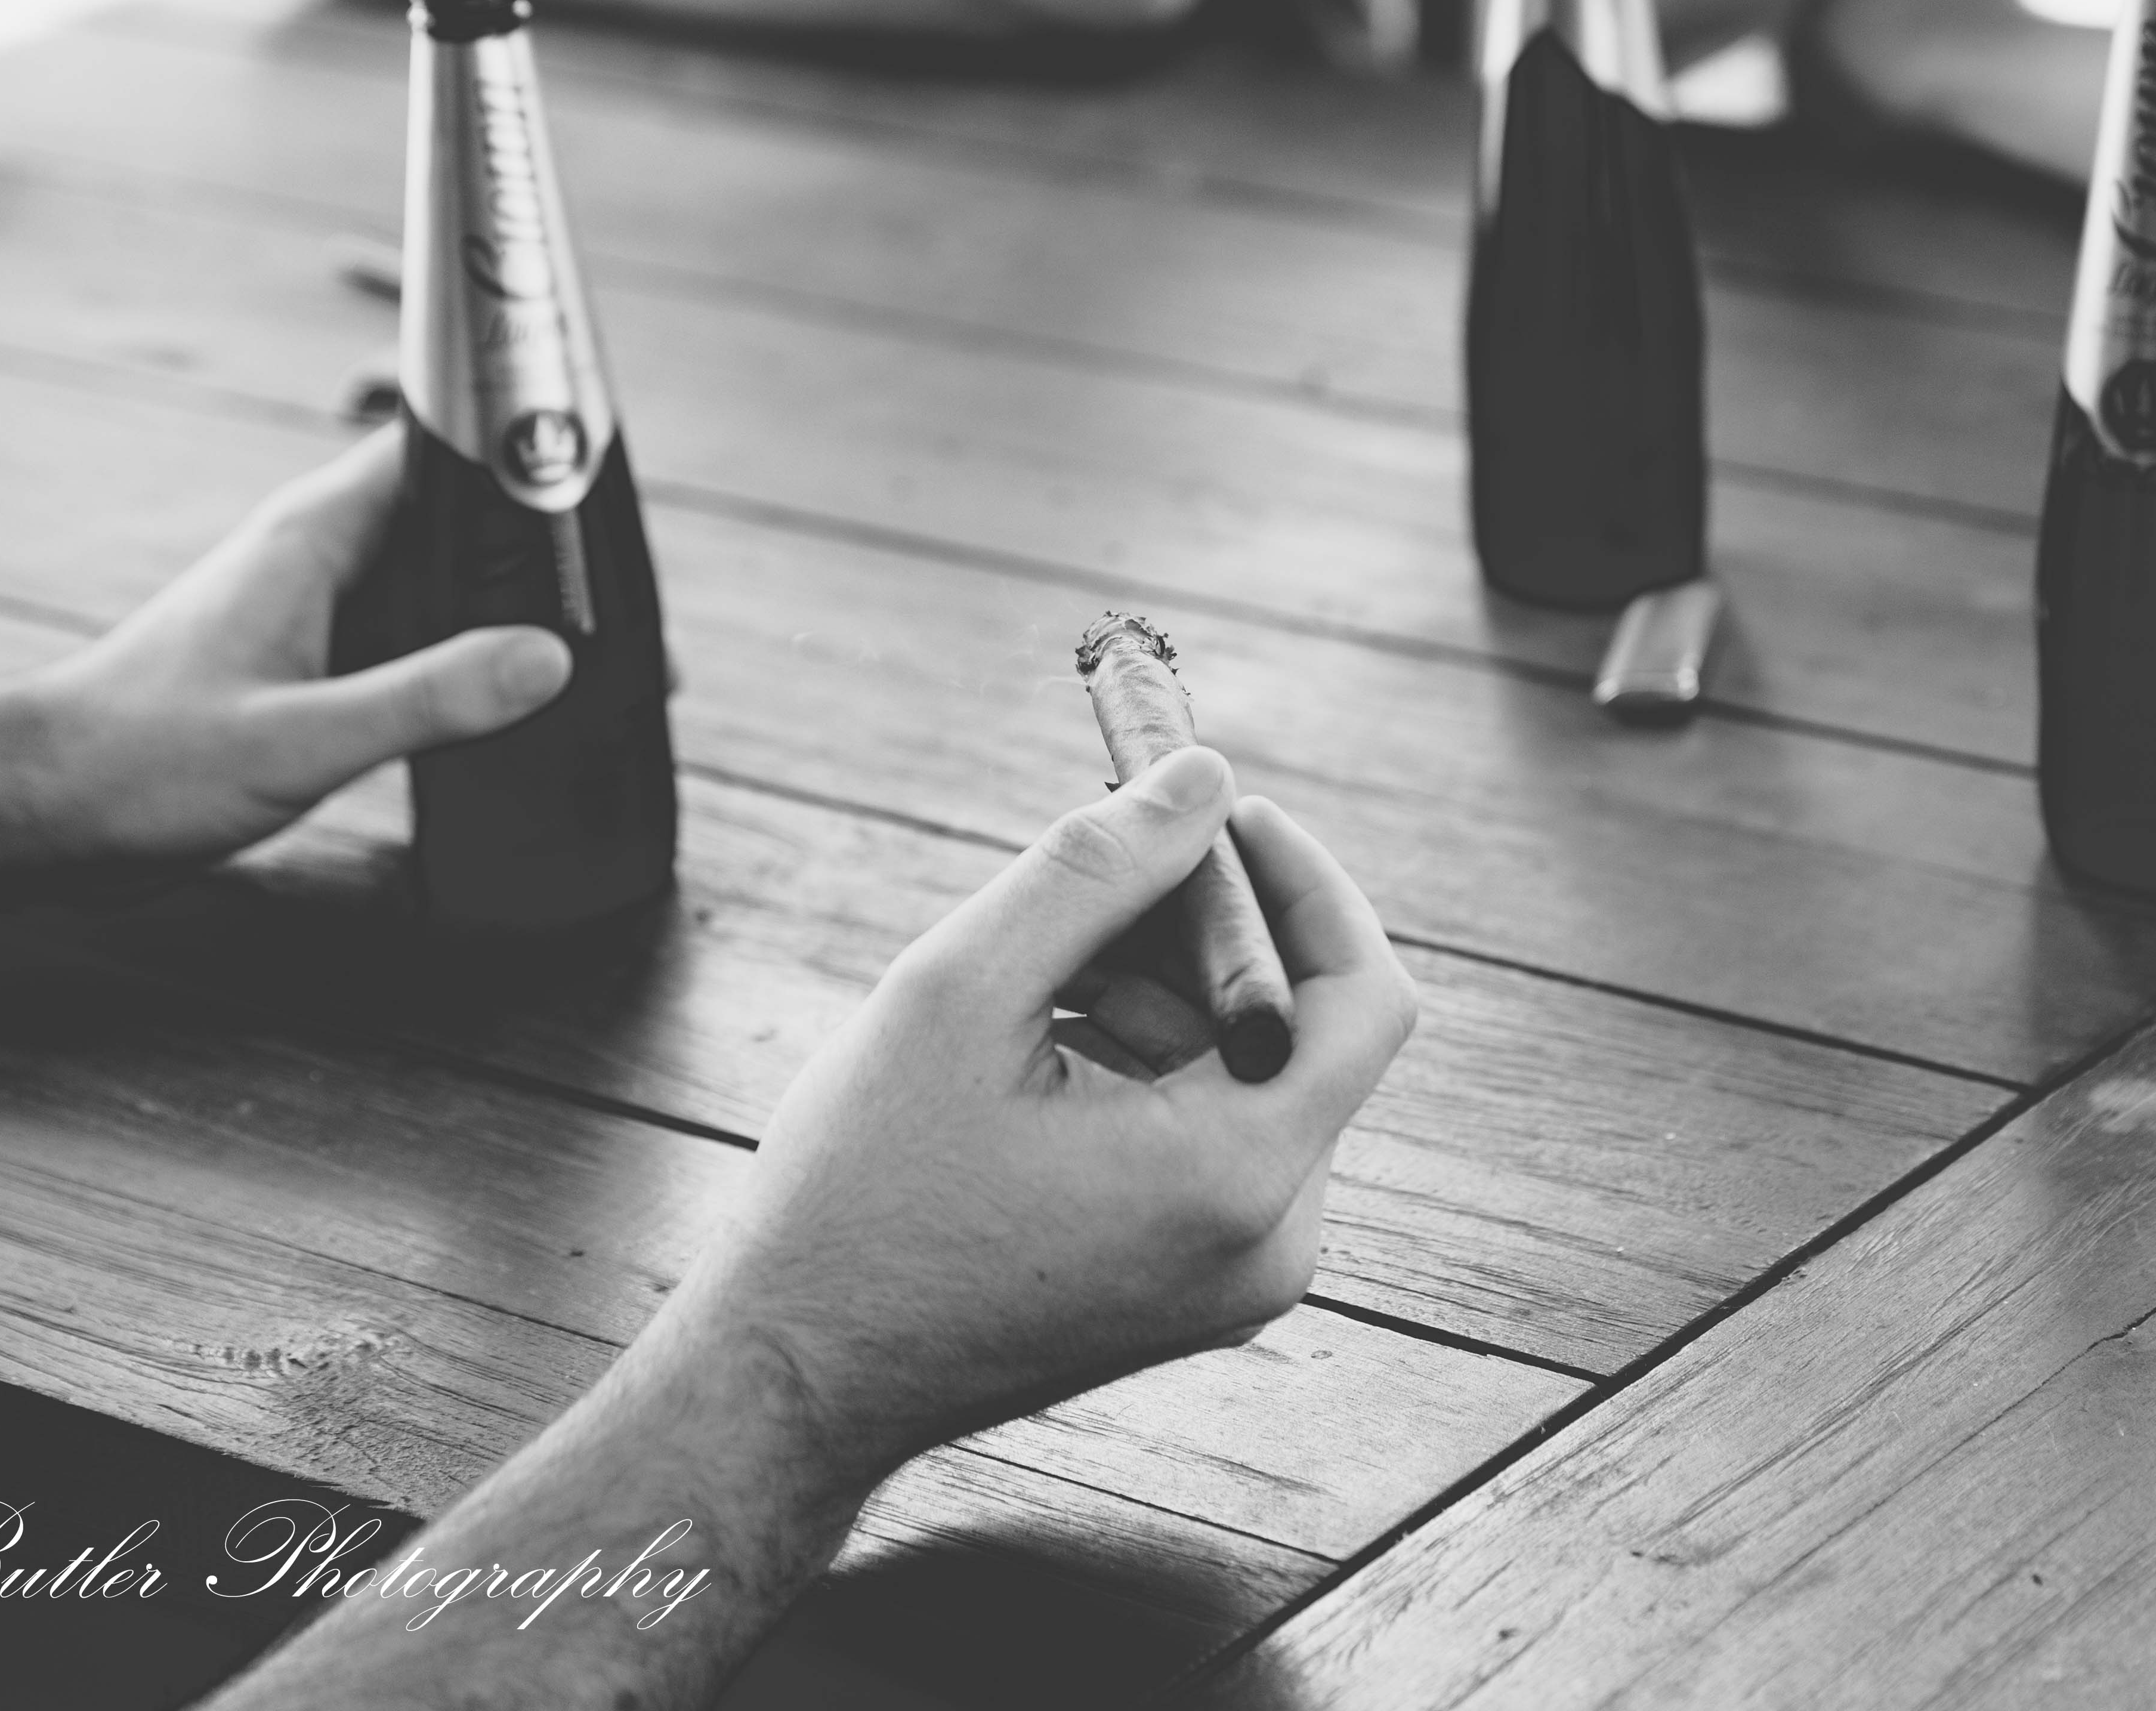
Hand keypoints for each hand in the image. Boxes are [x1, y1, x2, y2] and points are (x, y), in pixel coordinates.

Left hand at [0, 433, 572, 864]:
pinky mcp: (308, 672)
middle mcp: (322, 560)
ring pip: (441, 597)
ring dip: (511, 630)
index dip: (525, 456)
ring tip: (603, 679)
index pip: (441, 448)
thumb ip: (427, 697)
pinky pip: (412, 653)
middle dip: (545, 567)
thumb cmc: (138, 765)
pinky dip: (466, 677)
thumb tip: (551, 660)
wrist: (35, 813)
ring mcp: (315, 616)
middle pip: (461, 529)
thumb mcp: (298, 739)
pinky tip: (514, 724)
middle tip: (639, 626)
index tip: (609, 493)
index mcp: (316, 537)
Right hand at [658, 749, 1418, 1485]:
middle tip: (1080, 884)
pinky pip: (1209, 1136)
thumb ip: (1095, 867)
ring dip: (1156, 994)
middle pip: (1295, 1030)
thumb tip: (1204, 775)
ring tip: (1029, 983)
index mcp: (1234, 1179)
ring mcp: (1236, 1277)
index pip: (1364, 997)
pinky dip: (1141, 1065)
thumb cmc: (861, 1195)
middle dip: (1198, 933)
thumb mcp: (960, 993)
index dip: (1305, 884)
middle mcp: (1269, 1243)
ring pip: (1243, 1076)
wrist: (792, 1381)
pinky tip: (1031, 1054)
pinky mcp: (1192, 1288)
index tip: (1217, 814)